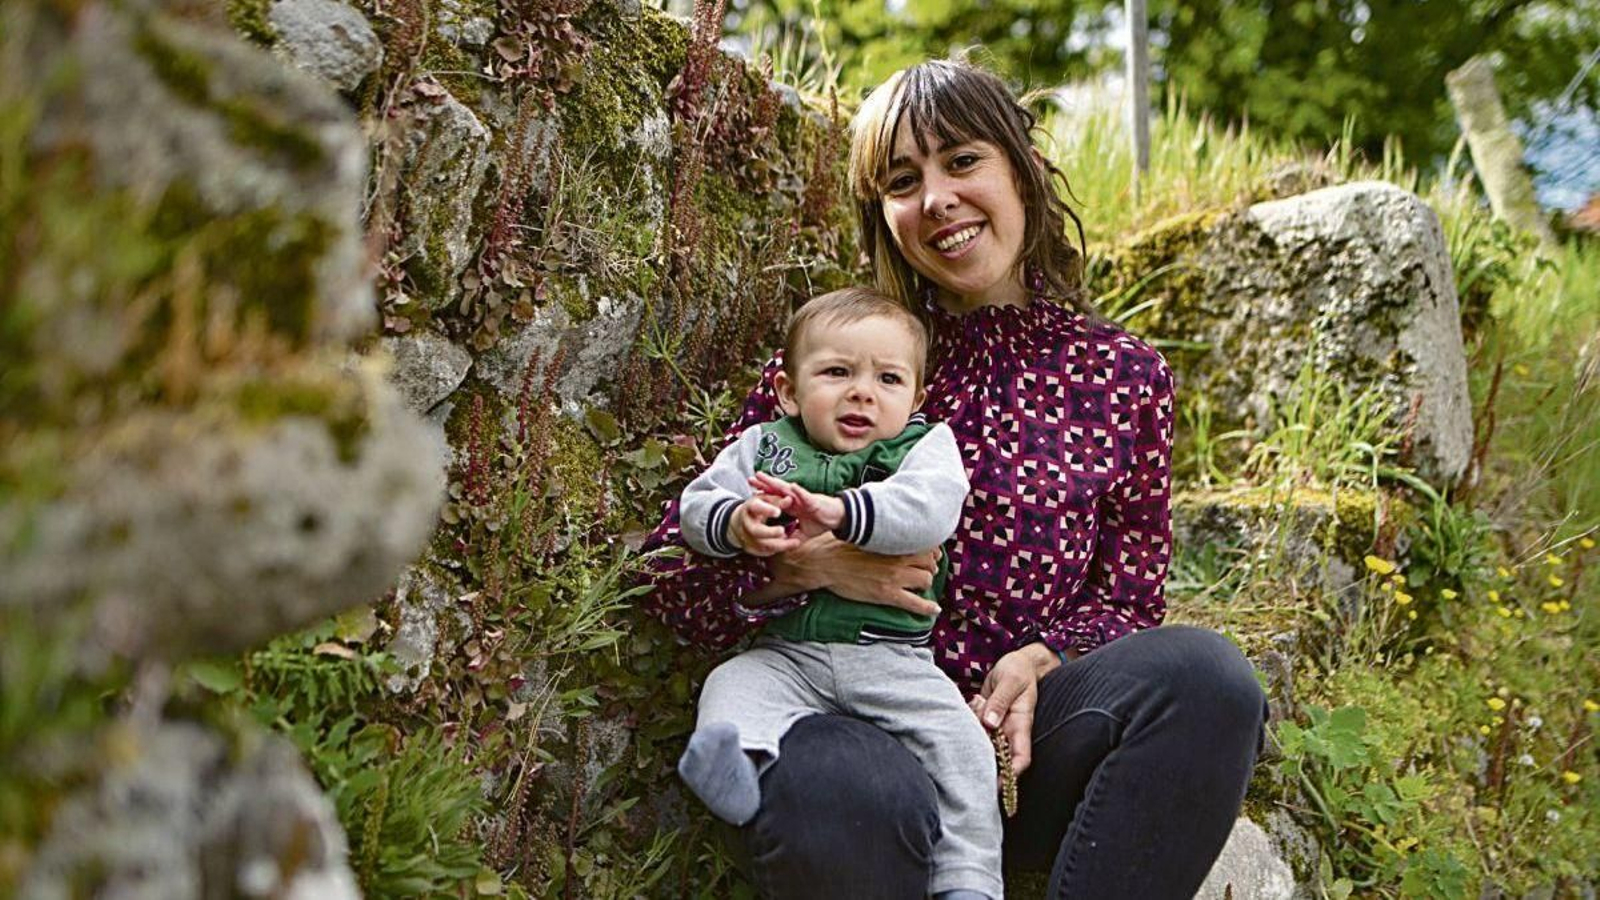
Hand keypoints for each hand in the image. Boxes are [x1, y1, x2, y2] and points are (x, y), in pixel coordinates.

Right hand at [728, 493, 802, 556]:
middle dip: (770, 532)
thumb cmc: (758, 508)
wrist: (742, 523)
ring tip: (796, 542)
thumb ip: (778, 501)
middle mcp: (747, 524)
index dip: (767, 510)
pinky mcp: (753, 548)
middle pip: (756, 531)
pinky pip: (767, 552)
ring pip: (763, 545)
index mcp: (750, 508)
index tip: (778, 512)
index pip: (757, 508)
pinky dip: (779, 549)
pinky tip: (790, 545)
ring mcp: (748, 538)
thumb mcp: (766, 500)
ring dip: (781, 544)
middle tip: (783, 531)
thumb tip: (790, 499)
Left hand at [748, 472, 843, 536]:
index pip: (775, 497)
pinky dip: (799, 491)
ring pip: (787, 489)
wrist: (839, 518)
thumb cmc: (823, 521)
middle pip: (777, 489)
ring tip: (765, 477)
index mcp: (793, 505)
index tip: (751, 491)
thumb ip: (794, 536)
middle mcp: (796, 499)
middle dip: (764, 484)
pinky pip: (805, 495)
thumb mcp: (804, 532)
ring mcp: (804, 498)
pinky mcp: (814, 500)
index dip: (764, 494)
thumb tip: (784, 544)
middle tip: (750, 478)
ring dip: (776, 483)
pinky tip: (791, 486)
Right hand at [768, 532, 940, 616]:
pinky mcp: (887, 594)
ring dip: (924, 583)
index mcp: (891, 540)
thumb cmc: (837, 545)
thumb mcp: (860, 531)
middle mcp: (897, 557)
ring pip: (926, 580)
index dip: (929, 551)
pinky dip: (927, 607)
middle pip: (929, 562)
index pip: (923, 544)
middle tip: (924, 570)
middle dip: (928, 567)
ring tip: (919, 585)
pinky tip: (934, 609)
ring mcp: (894, 577)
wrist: (822, 562)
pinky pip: (915, 603)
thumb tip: (880, 523)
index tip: (928, 554)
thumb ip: (876, 529)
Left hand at [970, 644, 1060, 776]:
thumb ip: (1000, 701)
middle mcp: (1010, 730)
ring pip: (983, 742)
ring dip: (973, 734)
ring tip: (977, 706)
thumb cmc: (1019, 669)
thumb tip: (990, 723)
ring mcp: (998, 726)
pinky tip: (973, 702)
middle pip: (999, 758)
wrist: (1017, 662)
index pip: (1021, 757)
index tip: (999, 785)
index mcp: (1021, 724)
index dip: (1012, 774)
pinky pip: (975, 728)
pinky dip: (969, 719)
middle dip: (985, 765)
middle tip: (966, 766)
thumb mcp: (1010, 680)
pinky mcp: (987, 720)